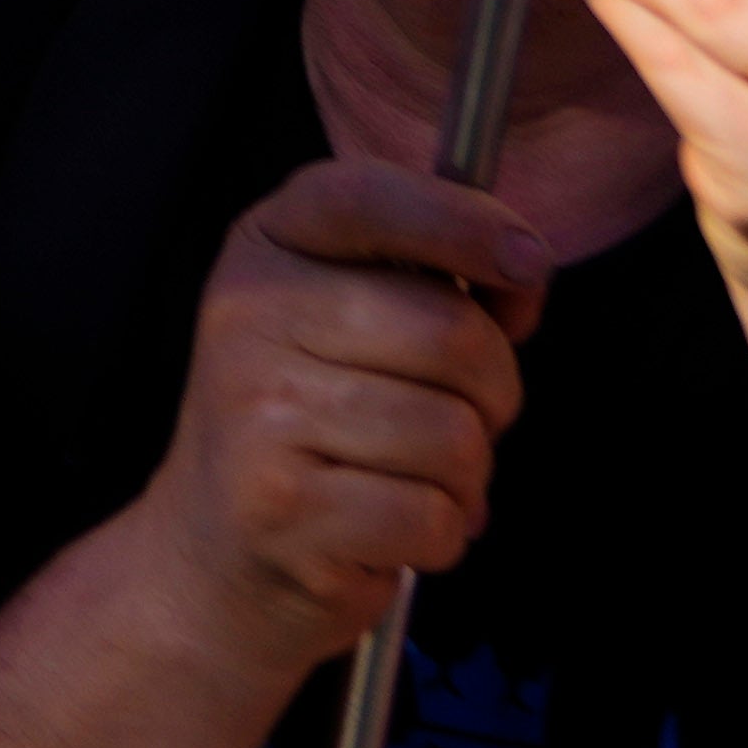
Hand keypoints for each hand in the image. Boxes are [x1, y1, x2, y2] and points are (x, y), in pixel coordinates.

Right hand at [133, 159, 545, 677]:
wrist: (217, 549)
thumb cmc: (315, 421)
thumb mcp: (346, 317)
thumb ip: (430, 278)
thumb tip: (524, 273)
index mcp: (263, 250)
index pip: (365, 198)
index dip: (465, 220)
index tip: (531, 263)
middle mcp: (246, 319)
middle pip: (449, 332)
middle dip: (495, 390)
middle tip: (463, 417)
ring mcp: (256, 414)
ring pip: (453, 435)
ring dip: (466, 475)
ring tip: (414, 479)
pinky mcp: (281, 508)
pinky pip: (432, 515)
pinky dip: (440, 533)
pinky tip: (391, 528)